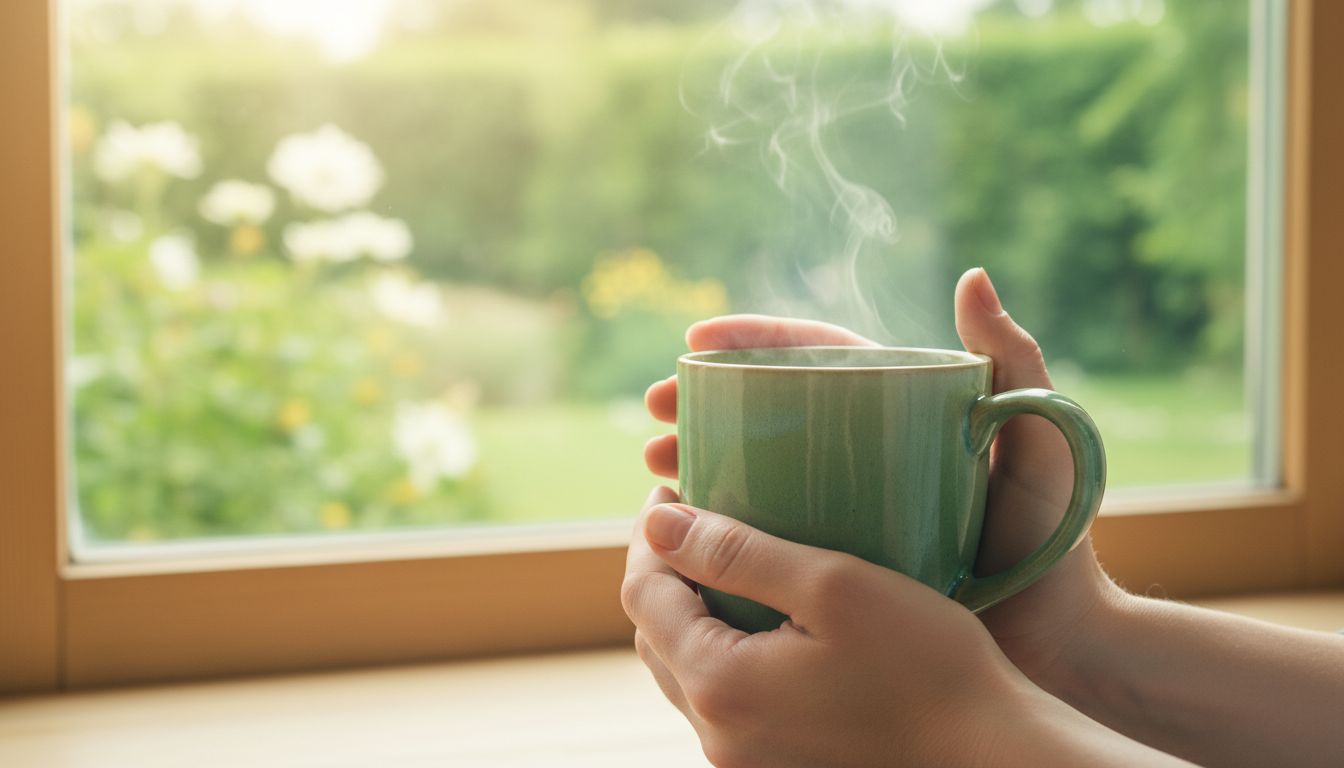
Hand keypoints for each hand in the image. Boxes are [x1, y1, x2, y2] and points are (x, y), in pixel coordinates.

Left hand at [622, 487, 1027, 766]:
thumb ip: (735, 553)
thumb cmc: (927, 663)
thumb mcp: (831, 585)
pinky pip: (722, 700)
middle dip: (664, 571)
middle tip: (694, 516)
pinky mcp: (774, 766)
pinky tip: (760, 618)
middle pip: (654, 636)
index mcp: (719, 685)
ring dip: (690, 613)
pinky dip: (721, 650)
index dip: (650, 535)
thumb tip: (659, 521)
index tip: (670, 486)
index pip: (642, 596)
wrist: (989, 752)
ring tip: (725, 559)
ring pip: (684, 671)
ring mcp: (743, 759)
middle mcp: (717, 735)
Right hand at [642, 268, 1125, 696]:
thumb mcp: (1040, 437)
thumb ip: (1015, 360)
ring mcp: (844, 504)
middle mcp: (862, 450)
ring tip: (654, 466)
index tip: (695, 339)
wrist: (1055, 636)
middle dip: (702, 400)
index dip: (752, 340)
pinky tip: (682, 528)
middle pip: (766, 409)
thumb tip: (972, 276)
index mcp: (898, 408)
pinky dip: (718, 523)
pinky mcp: (834, 558)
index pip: (814, 355)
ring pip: (754, 468)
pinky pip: (765, 530)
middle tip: (654, 407)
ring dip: (695, 457)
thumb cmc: (1052, 532)